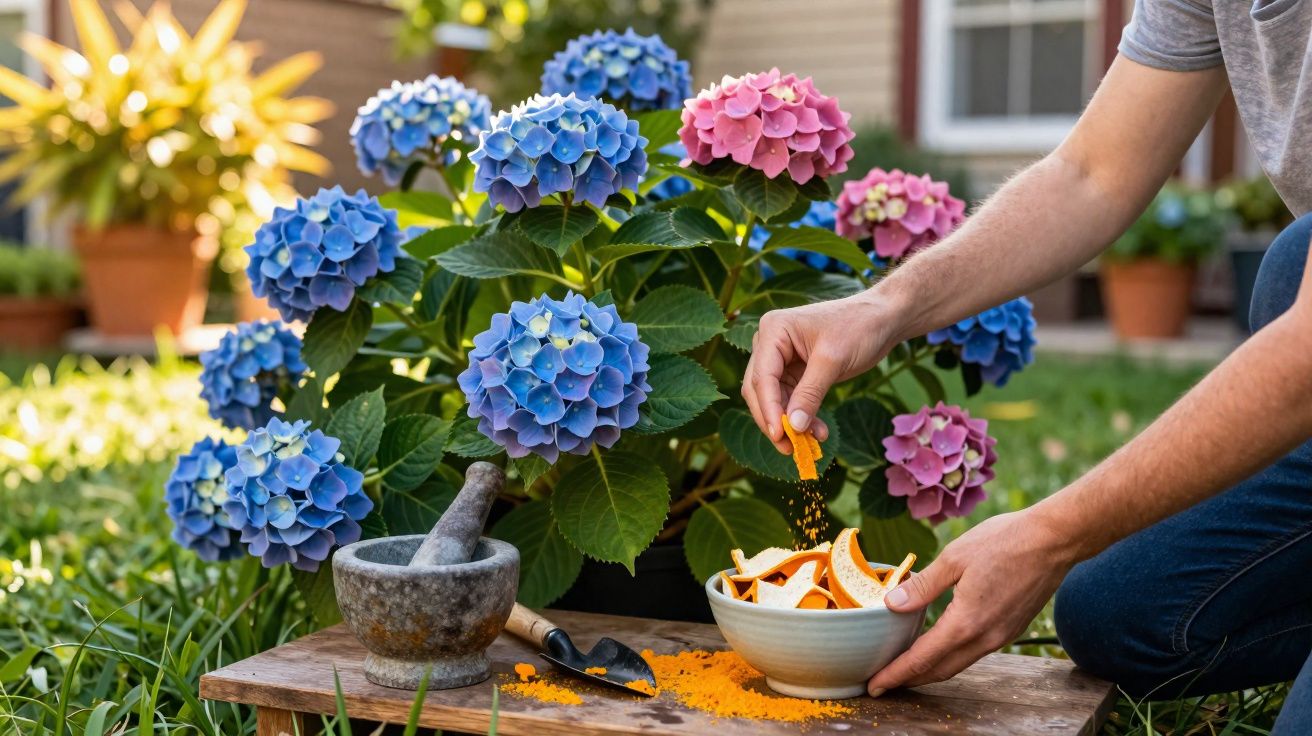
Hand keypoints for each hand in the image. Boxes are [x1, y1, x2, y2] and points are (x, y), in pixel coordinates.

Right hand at [741, 293, 897, 453]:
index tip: (779, 435)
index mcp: (774, 331)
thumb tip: (793, 427)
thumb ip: (810, 393)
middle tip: (790, 448)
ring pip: (774, 399)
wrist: (881, 318)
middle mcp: (770, 343)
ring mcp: (781, 358)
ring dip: (790, 422)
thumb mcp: (833, 361)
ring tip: (811, 442)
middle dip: (774, 419)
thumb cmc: (859, 327)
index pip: (762, 376)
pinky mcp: (795, 371)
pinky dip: (801, 416)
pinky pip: (790, 399)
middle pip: (760, 390)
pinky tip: (818, 431)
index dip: (768, 408)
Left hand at [867, 509, 1077, 694]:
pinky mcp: (1010, 629)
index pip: (922, 659)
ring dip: (930, 670)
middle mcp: (985, 638)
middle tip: (883, 681)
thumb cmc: (1005, 541)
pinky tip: (938, 646)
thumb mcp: (954, 557)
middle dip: (909, 680)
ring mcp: (1001, 636)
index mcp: (966, 623)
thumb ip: (923, 586)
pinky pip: (974, 652)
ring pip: (958, 664)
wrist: (1054, 540)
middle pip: (939, 670)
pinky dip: (951, 657)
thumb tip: (892, 605)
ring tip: (905, 668)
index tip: (874, 685)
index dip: (895, 674)